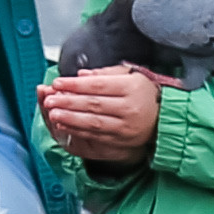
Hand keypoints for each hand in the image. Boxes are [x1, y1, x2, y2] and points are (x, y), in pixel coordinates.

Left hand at [39, 65, 163, 172]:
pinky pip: (96, 135)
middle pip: (93, 104)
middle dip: (68, 101)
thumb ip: (105, 73)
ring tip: (52, 112)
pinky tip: (64, 125)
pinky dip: (77, 130)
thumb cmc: (144, 93)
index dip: (75, 85)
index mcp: (131, 87)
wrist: (164, 118)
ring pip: (93, 122)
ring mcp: (126, 126)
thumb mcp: (130, 76)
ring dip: (69, 118)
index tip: (57, 83)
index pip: (98, 86)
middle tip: (49, 99)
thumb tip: (81, 75)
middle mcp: (129, 108)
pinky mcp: (121, 140)